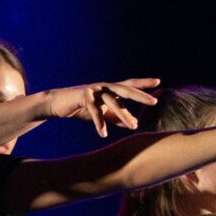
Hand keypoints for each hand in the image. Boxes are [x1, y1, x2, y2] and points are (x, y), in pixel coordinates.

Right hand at [41, 79, 160, 137]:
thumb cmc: (81, 107)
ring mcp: (94, 90)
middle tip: (154, 101)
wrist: (58, 104)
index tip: (158, 82)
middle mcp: (104, 86)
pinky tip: (103, 134)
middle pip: (125, 90)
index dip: (143, 83)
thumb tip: (134, 124)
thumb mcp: (102, 112)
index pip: (129, 85)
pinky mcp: (83, 97)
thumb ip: (117, 117)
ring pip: (112, 102)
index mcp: (110, 89)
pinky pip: (95, 111)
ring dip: (123, 114)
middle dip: (140, 96)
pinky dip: (100, 123)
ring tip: (133, 126)